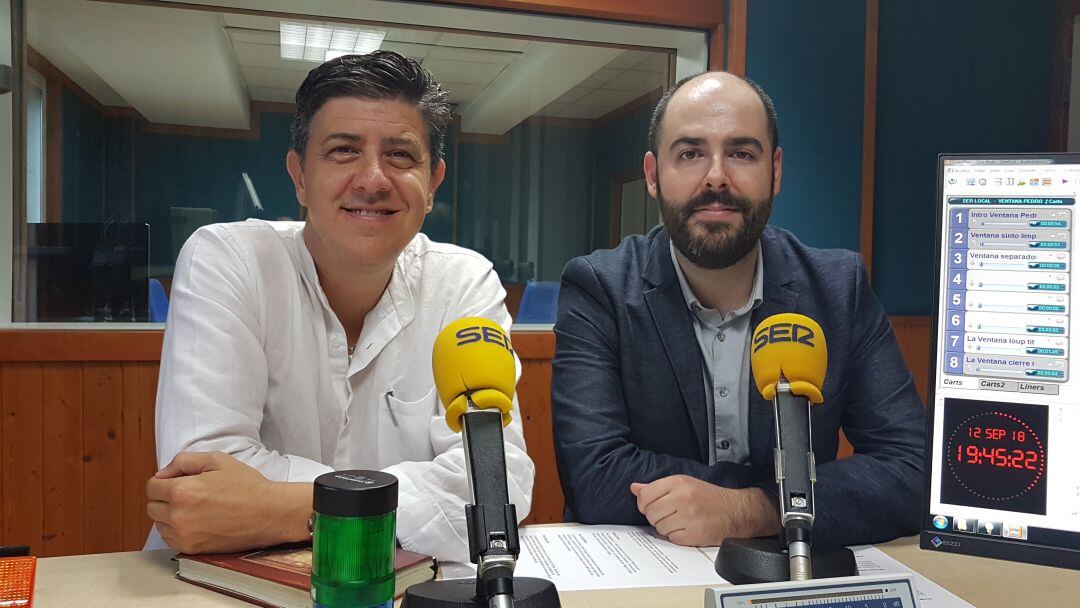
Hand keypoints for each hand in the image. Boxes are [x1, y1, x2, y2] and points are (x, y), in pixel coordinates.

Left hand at [146, 452, 310, 553]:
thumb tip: (164, 473)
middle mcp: (178, 515)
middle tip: (188, 493)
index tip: (177, 480)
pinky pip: (170, 539)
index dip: (163, 480)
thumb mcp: (217, 460)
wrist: (268, 513)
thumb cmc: (246, 486)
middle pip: (152, 506)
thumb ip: (184, 460)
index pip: (151, 487)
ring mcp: (184, 535)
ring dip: (170, 515)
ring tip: (195, 508)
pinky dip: (178, 530)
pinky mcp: (192, 549)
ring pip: (160, 524)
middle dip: (165, 498)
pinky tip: (197, 521)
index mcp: (181, 491)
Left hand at [630, 475, 779, 545]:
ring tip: (679, 520)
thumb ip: (657, 487)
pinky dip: (676, 536)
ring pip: (659, 527)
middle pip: (650, 513)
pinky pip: (671, 538)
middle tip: (668, 513)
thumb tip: (634, 488)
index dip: (643, 503)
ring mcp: (688, 517)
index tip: (649, 505)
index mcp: (678, 482)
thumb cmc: (709, 497)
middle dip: (655, 516)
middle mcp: (682, 498)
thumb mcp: (684, 483)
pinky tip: (686, 528)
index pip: (645, 495)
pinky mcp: (693, 534)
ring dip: (666, 526)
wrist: (735, 511)